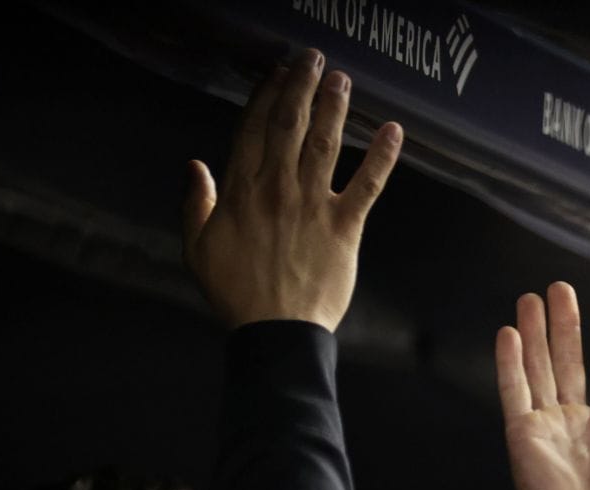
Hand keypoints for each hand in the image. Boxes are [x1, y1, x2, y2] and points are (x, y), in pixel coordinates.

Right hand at [184, 49, 402, 330]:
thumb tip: (195, 165)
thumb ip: (195, 204)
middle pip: (289, 125)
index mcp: (240, 191)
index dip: (265, 95)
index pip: (253, 129)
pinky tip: (394, 131)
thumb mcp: (198, 249)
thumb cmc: (235, 294)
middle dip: (300, 87)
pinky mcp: (344, 227)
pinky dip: (382, 157)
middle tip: (313, 58)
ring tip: (342, 79)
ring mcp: (312, 206)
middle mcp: (277, 190)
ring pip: (324, 145)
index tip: (275, 71)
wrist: (275, 332)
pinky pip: (366, 186)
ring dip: (335, 108)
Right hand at [498, 284, 589, 489]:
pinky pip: (514, 391)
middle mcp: (579, 421)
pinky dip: (511, 362)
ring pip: (540, 368)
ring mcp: (550, 426)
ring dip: (537, 332)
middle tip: (561, 288)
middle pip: (570, 361)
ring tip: (533, 297)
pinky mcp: (524, 435)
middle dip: (566, 324)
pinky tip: (511, 332)